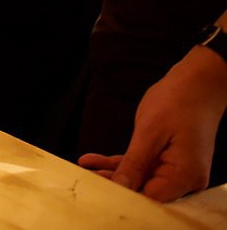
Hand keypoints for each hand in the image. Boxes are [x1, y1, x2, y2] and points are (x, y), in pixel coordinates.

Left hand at [78, 48, 226, 201]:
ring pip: (140, 178)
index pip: (151, 198)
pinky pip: (142, 166)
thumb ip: (134, 163)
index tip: (98, 191)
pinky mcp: (170, 161)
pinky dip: (120, 163)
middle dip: (115, 185)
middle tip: (86, 179)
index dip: (124, 197)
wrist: (197, 83)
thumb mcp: (149, 133)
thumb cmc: (177, 102)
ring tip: (85, 169)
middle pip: (145, 191)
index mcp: (185, 175)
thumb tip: (120, 188)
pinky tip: (93, 160)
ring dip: (113, 173)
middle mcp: (186, 179)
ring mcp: (178, 170)